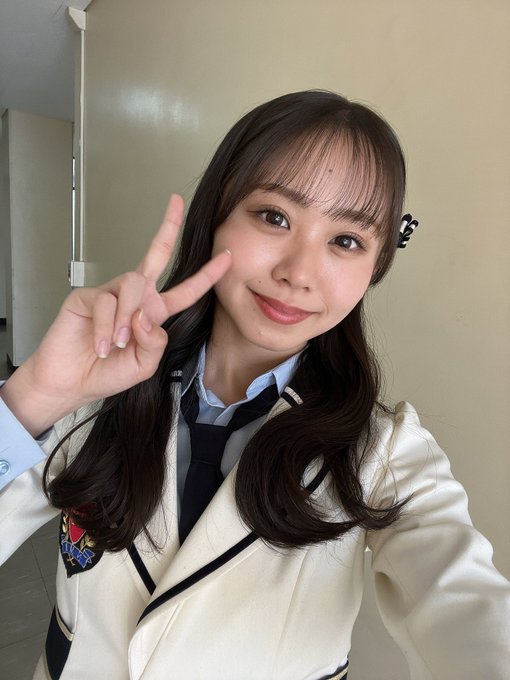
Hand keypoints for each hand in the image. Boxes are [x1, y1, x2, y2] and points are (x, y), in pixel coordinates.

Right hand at [0, 195, 231, 434]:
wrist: (72, 383)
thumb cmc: (107, 374)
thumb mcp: (144, 365)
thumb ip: (154, 342)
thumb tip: (145, 314)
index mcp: (154, 312)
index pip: (186, 291)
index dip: (207, 275)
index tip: (227, 257)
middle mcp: (135, 297)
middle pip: (156, 255)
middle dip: (167, 227)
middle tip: (176, 203)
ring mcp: (111, 293)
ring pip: (133, 284)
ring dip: (128, 317)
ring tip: (117, 343)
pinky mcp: (87, 296)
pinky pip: (106, 301)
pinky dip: (106, 328)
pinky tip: (100, 345)